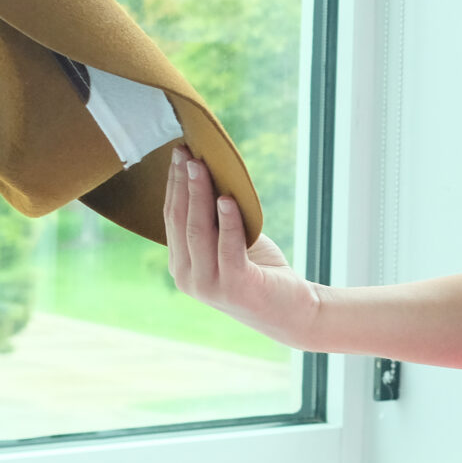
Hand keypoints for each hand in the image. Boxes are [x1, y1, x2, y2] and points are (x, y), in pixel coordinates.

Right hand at [164, 149, 317, 347]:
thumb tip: (210, 172)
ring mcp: (208, 284)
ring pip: (198, 230)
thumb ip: (215, 219)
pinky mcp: (235, 286)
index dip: (172, 185)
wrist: (291, 310)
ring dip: (200, 194)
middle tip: (186, 151)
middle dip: (182, 182)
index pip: (170, 218)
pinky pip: (228, 246)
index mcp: (181, 265)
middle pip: (180, 220)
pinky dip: (228, 220)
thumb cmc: (260, 271)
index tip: (177, 153)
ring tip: (201, 166)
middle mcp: (187, 277)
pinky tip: (227, 198)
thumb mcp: (230, 241)